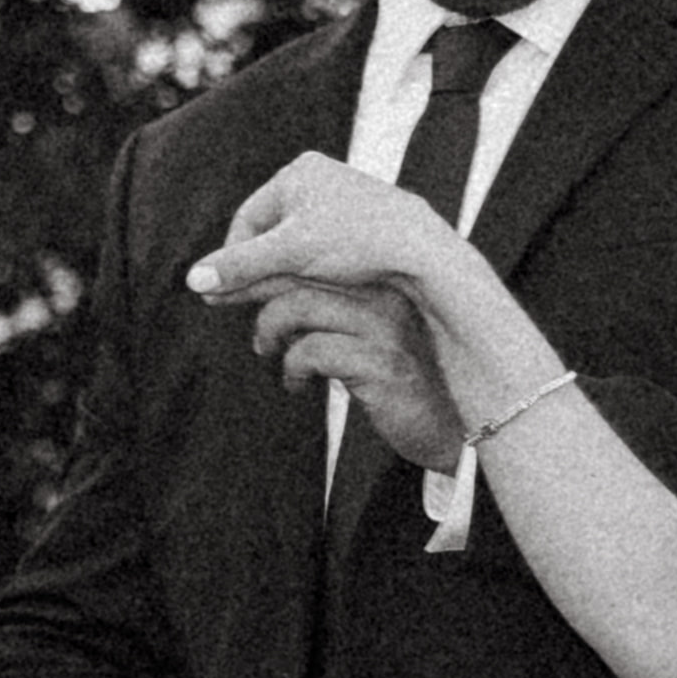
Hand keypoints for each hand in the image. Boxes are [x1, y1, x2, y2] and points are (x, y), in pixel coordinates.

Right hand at [193, 157, 470, 326]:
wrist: (423, 251)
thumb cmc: (357, 242)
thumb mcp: (291, 255)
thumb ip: (240, 266)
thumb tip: (193, 280)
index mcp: (298, 173)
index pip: (247, 220)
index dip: (231, 259)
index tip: (221, 292)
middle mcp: (318, 179)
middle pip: (269, 232)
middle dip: (252, 269)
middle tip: (234, 302)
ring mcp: (341, 201)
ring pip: (294, 244)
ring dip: (277, 274)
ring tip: (266, 303)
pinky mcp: (361, 224)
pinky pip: (320, 249)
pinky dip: (306, 272)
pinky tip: (303, 294)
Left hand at [244, 272, 463, 471]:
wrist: (449, 425)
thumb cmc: (398, 376)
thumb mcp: (363, 332)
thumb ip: (328, 305)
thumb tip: (262, 288)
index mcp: (380, 278)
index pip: (310, 252)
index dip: (264, 266)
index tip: (234, 285)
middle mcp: (386, 292)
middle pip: (299, 271)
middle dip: (251, 289)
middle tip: (227, 307)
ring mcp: (385, 327)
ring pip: (299, 306)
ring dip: (269, 330)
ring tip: (268, 350)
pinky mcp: (381, 364)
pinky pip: (312, 351)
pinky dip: (292, 369)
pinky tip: (297, 385)